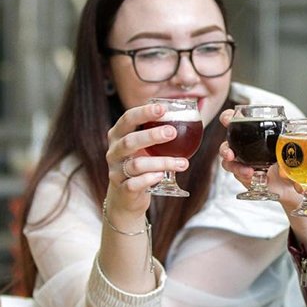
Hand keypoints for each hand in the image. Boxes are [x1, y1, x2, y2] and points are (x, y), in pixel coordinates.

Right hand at [105, 102, 188, 221]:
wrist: (125, 197)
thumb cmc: (141, 164)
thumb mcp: (145, 146)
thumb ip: (159, 131)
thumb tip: (192, 110)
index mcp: (118, 135)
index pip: (127, 119)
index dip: (144, 113)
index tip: (163, 108)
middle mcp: (114, 152)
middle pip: (129, 141)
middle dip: (152, 136)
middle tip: (173, 132)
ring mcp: (116, 172)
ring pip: (136, 165)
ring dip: (161, 162)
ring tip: (182, 163)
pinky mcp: (122, 190)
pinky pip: (134, 184)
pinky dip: (149, 179)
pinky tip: (162, 176)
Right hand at [217, 109, 304, 209]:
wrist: (288, 179)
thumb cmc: (285, 156)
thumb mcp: (288, 143)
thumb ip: (289, 138)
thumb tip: (292, 136)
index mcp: (251, 132)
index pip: (234, 121)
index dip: (227, 118)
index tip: (227, 120)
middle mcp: (242, 145)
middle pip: (226, 144)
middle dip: (225, 149)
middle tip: (230, 154)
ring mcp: (241, 161)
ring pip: (229, 163)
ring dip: (235, 167)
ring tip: (247, 171)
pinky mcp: (243, 175)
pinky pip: (239, 176)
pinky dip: (246, 177)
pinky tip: (254, 177)